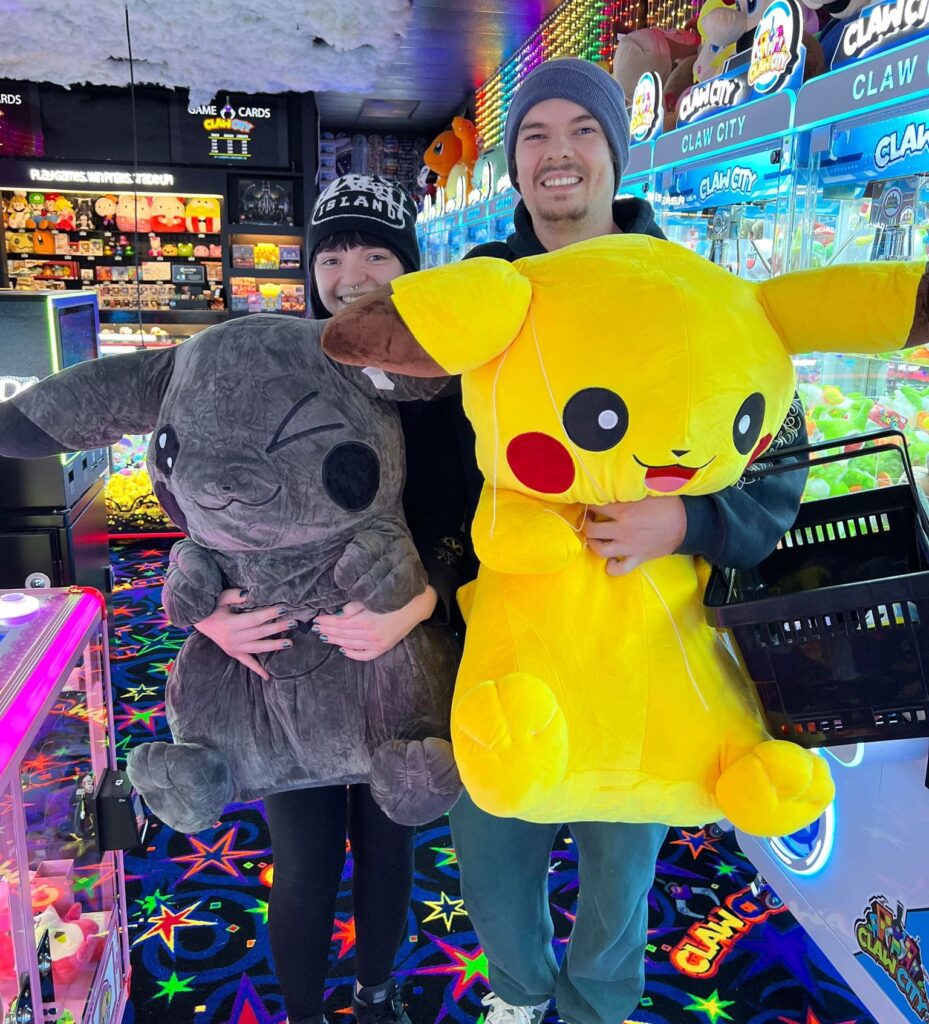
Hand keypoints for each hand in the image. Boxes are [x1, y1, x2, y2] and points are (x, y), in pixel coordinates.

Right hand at [193, 589, 292, 680]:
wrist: (200, 620)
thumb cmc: (212, 606)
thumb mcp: (221, 597)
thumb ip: (235, 595)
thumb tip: (250, 594)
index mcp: (230, 625)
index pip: (255, 619)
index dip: (270, 614)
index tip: (284, 609)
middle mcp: (233, 639)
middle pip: (260, 633)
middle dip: (278, 628)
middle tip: (294, 623)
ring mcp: (233, 648)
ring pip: (257, 648)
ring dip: (274, 646)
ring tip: (289, 643)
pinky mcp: (233, 653)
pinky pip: (247, 663)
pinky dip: (257, 670)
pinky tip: (268, 677)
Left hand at [312, 586, 437, 661]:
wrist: (416, 605)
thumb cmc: (393, 598)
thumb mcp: (370, 599)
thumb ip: (352, 608)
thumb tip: (335, 615)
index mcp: (365, 622)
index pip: (338, 623)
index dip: (326, 621)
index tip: (316, 619)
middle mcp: (369, 636)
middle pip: (342, 634)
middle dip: (327, 630)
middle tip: (316, 628)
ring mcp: (377, 644)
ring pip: (350, 645)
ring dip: (335, 641)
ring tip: (324, 636)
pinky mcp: (384, 648)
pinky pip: (364, 655)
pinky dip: (352, 654)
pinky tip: (343, 650)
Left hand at [584, 498, 686, 575]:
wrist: (688, 523)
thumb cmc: (668, 503)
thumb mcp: (646, 491)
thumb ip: (626, 490)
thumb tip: (609, 484)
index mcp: (623, 511)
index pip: (595, 506)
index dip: (589, 503)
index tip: (589, 500)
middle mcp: (622, 530)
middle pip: (592, 530)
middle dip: (586, 523)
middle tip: (588, 518)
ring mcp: (629, 547)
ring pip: (600, 550)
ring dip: (593, 543)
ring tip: (594, 536)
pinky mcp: (638, 558)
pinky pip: (620, 569)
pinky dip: (612, 567)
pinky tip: (610, 560)